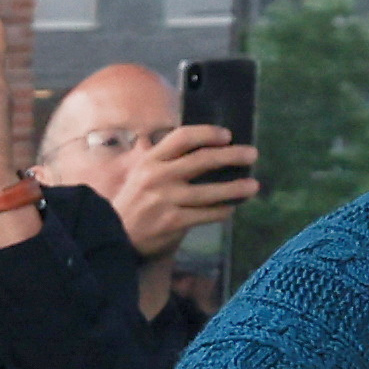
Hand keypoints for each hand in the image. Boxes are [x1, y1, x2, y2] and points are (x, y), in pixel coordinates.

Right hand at [77, 120, 258, 260]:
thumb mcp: (141, 173)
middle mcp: (158, 176)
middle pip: (202, 160)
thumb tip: (203, 148)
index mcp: (151, 160)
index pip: (183, 137)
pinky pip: (206, 214)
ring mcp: (166, 200)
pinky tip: (231, 208)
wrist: (115, 235)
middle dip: (232, 156)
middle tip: (252, 154)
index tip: (227, 135)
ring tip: (253, 186)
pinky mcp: (173, 222)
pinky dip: (222, 211)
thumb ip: (166, 160)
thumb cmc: (134, 202)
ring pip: (210, 191)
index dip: (207, 133)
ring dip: (236, 188)